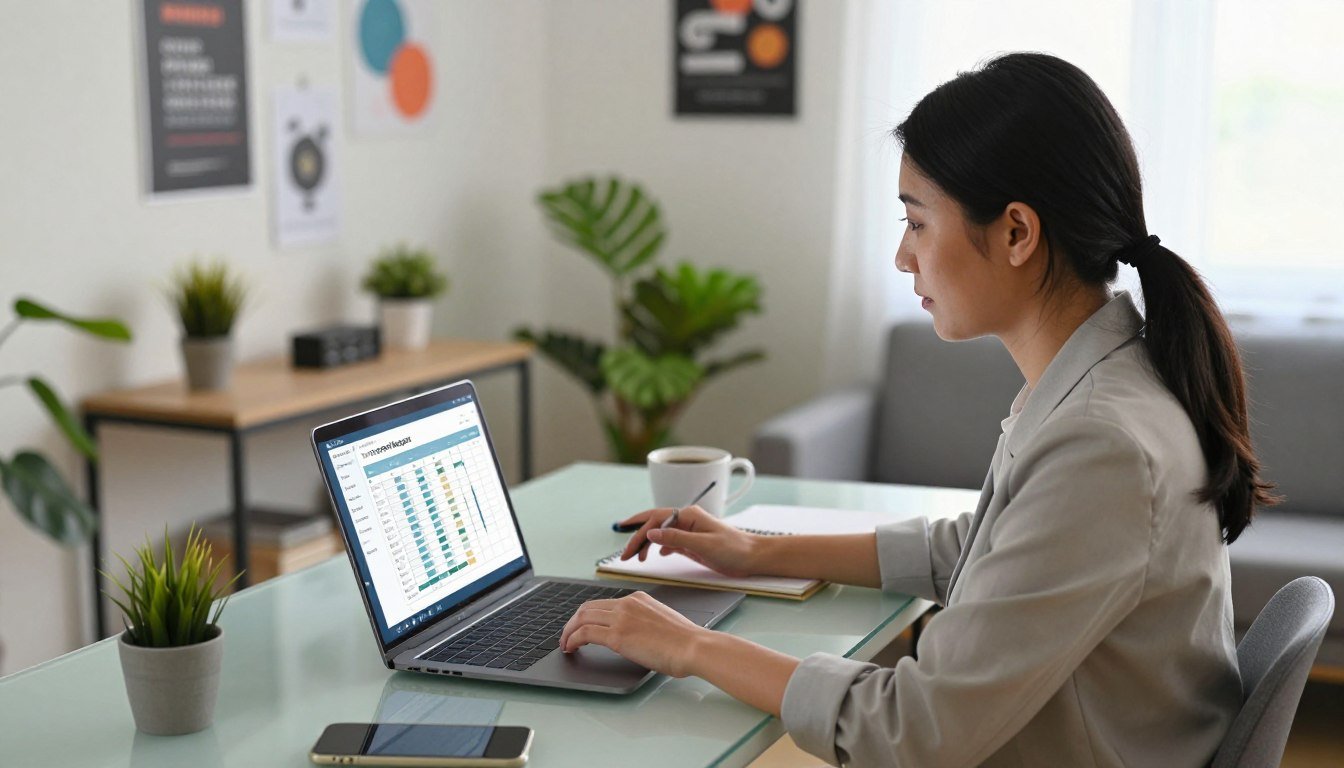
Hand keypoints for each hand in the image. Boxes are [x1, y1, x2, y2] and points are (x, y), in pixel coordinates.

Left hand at [559, 591, 707, 677]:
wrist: (693, 646)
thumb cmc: (685, 641)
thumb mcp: (661, 621)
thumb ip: (643, 623)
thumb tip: (632, 636)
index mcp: (638, 598)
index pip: (603, 603)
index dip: (588, 615)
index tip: (582, 626)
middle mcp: (627, 603)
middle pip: (587, 607)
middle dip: (573, 622)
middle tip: (567, 635)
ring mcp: (621, 618)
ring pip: (581, 618)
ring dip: (568, 631)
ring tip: (565, 644)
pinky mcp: (617, 636)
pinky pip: (584, 633)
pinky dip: (572, 639)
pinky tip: (570, 648)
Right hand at [615, 505, 758, 577]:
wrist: (753, 557)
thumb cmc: (734, 549)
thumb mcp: (704, 544)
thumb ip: (676, 538)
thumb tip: (652, 532)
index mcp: (688, 515)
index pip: (655, 520)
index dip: (639, 534)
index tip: (629, 550)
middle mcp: (687, 520)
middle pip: (655, 524)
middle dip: (637, 537)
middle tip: (625, 554)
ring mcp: (690, 531)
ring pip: (661, 533)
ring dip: (647, 543)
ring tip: (637, 558)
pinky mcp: (694, 542)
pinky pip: (671, 541)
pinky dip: (660, 547)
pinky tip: (656, 554)